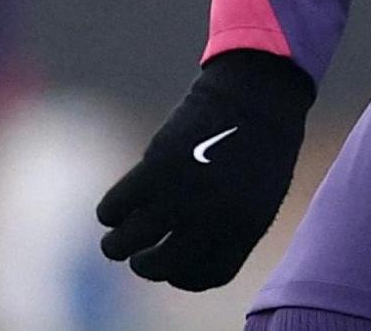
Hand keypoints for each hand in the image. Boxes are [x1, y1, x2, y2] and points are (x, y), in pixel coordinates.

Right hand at [96, 50, 314, 290]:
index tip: (172, 267)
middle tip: (138, 255)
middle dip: (145, 266)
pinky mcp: (154, 168)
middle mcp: (213, 218)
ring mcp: (181, 194)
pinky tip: (117, 207)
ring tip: (117, 238)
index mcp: (246, 228)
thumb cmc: (261, 143)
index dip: (183, 277)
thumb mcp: (261, 195)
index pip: (206, 276)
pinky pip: (114, 208)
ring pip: (125, 243)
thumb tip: (185, 252)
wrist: (258, 94)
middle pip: (162, 267)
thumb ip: (229, 227)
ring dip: (116, 246)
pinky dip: (110, 212)